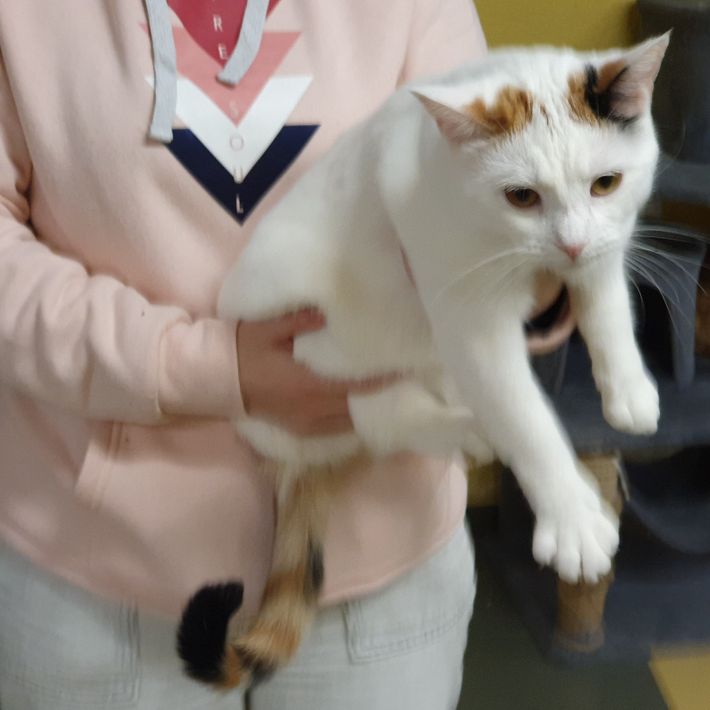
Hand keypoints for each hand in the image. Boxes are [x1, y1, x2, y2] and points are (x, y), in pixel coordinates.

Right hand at [236, 308, 394, 435]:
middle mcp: (311, 408)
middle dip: (382, 395)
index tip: (404, 368)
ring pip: (349, 421)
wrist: (217, 381)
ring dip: (369, 409)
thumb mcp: (267, 329)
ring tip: (390, 393)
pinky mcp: (300, 429)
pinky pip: (336, 430)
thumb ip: (299, 320)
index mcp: (307, 383)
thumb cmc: (243, 350)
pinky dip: (353, 420)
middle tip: (405, 380)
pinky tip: (363, 408)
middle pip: (357, 406)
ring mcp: (306, 423)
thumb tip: (330, 312)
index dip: (382, 379)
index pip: (355, 384)